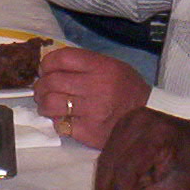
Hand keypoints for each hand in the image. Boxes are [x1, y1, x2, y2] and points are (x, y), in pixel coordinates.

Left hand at [32, 46, 147, 148]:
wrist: (148, 118)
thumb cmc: (127, 90)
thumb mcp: (112, 66)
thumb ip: (84, 64)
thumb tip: (51, 65)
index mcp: (101, 67)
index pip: (61, 58)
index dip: (47, 63)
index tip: (45, 69)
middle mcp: (96, 87)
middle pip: (52, 81)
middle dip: (41, 86)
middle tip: (42, 89)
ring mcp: (92, 111)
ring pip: (50, 103)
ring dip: (44, 104)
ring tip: (48, 105)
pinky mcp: (89, 132)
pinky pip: (60, 125)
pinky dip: (58, 122)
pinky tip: (65, 119)